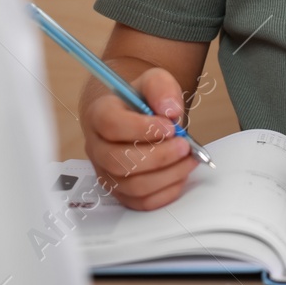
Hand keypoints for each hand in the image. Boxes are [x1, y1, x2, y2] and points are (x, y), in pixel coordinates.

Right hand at [81, 68, 199, 209]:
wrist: (135, 117)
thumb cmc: (141, 101)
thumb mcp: (154, 81)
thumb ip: (162, 88)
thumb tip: (170, 110)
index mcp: (99, 115)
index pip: (110, 125)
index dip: (141, 129)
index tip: (169, 127)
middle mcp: (97, 147)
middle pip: (119, 161)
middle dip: (159, 156)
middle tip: (184, 145)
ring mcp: (107, 173)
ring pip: (132, 186)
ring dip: (167, 175)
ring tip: (188, 158)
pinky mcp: (121, 192)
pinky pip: (142, 202)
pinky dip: (166, 191)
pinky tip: (179, 173)